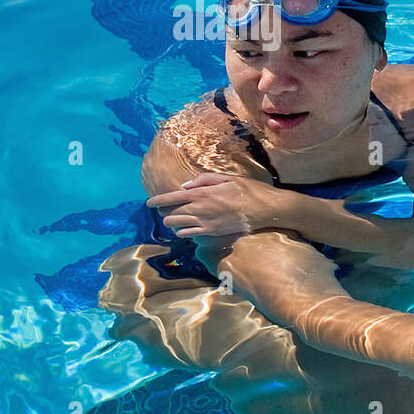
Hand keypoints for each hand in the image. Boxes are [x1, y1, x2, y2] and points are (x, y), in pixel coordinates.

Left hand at [145, 173, 298, 238]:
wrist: (265, 209)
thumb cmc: (248, 190)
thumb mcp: (226, 178)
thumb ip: (204, 181)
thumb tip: (185, 186)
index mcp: (203, 193)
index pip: (173, 197)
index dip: (158, 201)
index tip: (148, 203)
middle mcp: (201, 209)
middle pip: (172, 212)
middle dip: (164, 212)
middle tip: (162, 210)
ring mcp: (206, 223)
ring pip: (178, 225)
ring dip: (172, 222)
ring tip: (171, 220)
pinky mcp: (213, 233)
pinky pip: (190, 234)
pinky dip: (184, 232)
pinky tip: (184, 230)